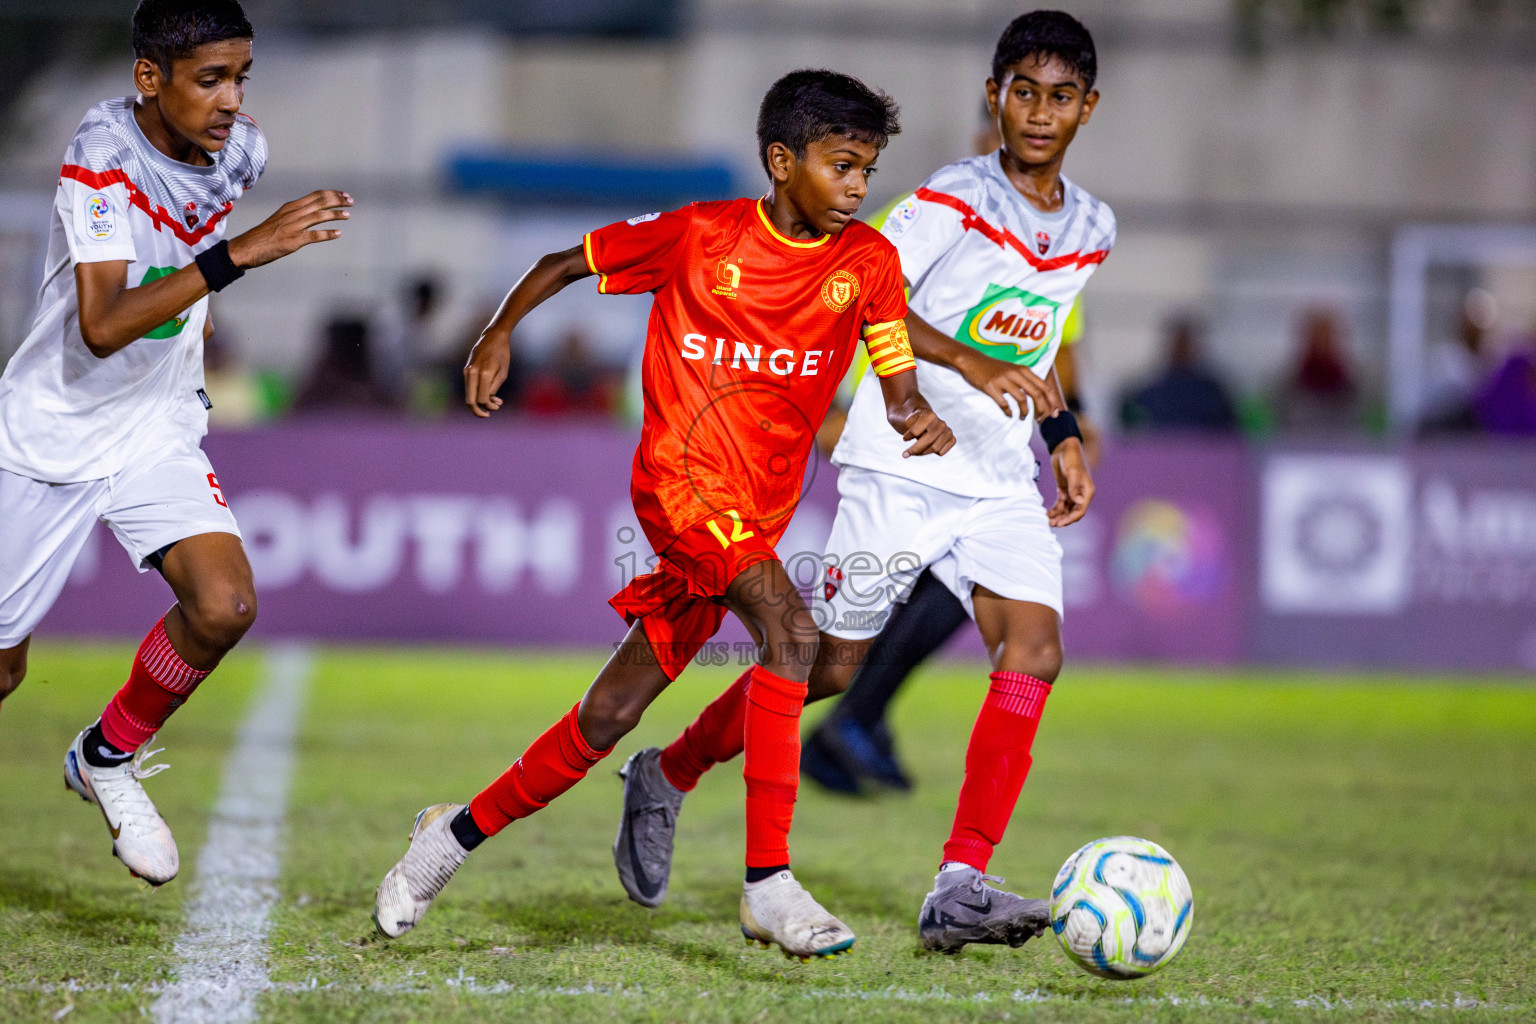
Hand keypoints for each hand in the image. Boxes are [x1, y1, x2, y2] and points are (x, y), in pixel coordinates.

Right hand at [227, 190, 351, 268]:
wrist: (247, 247)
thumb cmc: (264, 235)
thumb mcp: (280, 218)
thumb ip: (295, 215)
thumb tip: (311, 212)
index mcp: (290, 207)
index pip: (315, 195)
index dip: (331, 194)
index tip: (344, 194)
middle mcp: (292, 214)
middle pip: (319, 202)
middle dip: (337, 200)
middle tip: (351, 201)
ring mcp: (293, 227)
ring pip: (318, 216)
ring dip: (335, 214)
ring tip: (347, 215)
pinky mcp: (293, 241)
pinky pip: (314, 236)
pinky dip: (327, 234)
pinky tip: (338, 233)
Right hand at [463, 332, 511, 416]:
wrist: (493, 337)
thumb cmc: (502, 354)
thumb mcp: (503, 373)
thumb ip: (494, 389)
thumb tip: (487, 402)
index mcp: (484, 374)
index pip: (482, 399)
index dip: (489, 406)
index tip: (498, 406)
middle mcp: (472, 373)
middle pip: (470, 401)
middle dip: (478, 411)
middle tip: (488, 415)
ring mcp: (467, 371)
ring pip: (468, 395)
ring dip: (479, 403)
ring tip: (495, 401)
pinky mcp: (466, 370)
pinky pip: (469, 387)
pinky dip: (477, 393)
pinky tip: (489, 394)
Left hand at [899, 405, 954, 456]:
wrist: (922, 420)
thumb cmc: (911, 421)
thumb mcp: (905, 420)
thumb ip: (906, 422)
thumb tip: (911, 426)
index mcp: (930, 415)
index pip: (916, 432)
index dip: (908, 437)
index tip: (904, 438)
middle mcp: (941, 423)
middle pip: (927, 441)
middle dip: (914, 450)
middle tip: (904, 455)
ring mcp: (948, 431)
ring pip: (934, 449)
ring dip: (922, 452)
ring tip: (915, 451)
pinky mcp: (951, 439)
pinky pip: (941, 452)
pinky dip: (933, 453)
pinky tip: (927, 448)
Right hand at [955, 349, 1060, 418]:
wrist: (973, 362)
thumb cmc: (995, 369)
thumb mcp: (1014, 370)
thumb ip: (1027, 380)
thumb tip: (1042, 397)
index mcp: (1024, 370)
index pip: (1044, 387)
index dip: (1051, 401)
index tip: (1053, 413)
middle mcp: (1016, 374)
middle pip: (1036, 394)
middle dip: (1042, 409)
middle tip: (1041, 419)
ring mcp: (1003, 380)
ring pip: (1022, 400)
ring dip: (1025, 412)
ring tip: (1023, 417)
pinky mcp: (991, 387)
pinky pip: (1004, 404)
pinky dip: (1009, 412)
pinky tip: (1009, 414)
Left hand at [1048, 438, 1093, 525]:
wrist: (1064, 446)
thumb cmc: (1071, 457)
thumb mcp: (1072, 472)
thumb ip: (1074, 487)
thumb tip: (1079, 502)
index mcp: (1087, 491)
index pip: (1080, 510)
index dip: (1070, 519)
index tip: (1060, 523)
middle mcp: (1081, 494)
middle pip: (1073, 513)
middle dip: (1063, 520)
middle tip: (1051, 524)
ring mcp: (1072, 493)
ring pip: (1066, 510)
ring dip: (1058, 516)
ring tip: (1047, 521)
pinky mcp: (1064, 490)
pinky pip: (1060, 504)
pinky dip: (1054, 510)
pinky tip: (1047, 514)